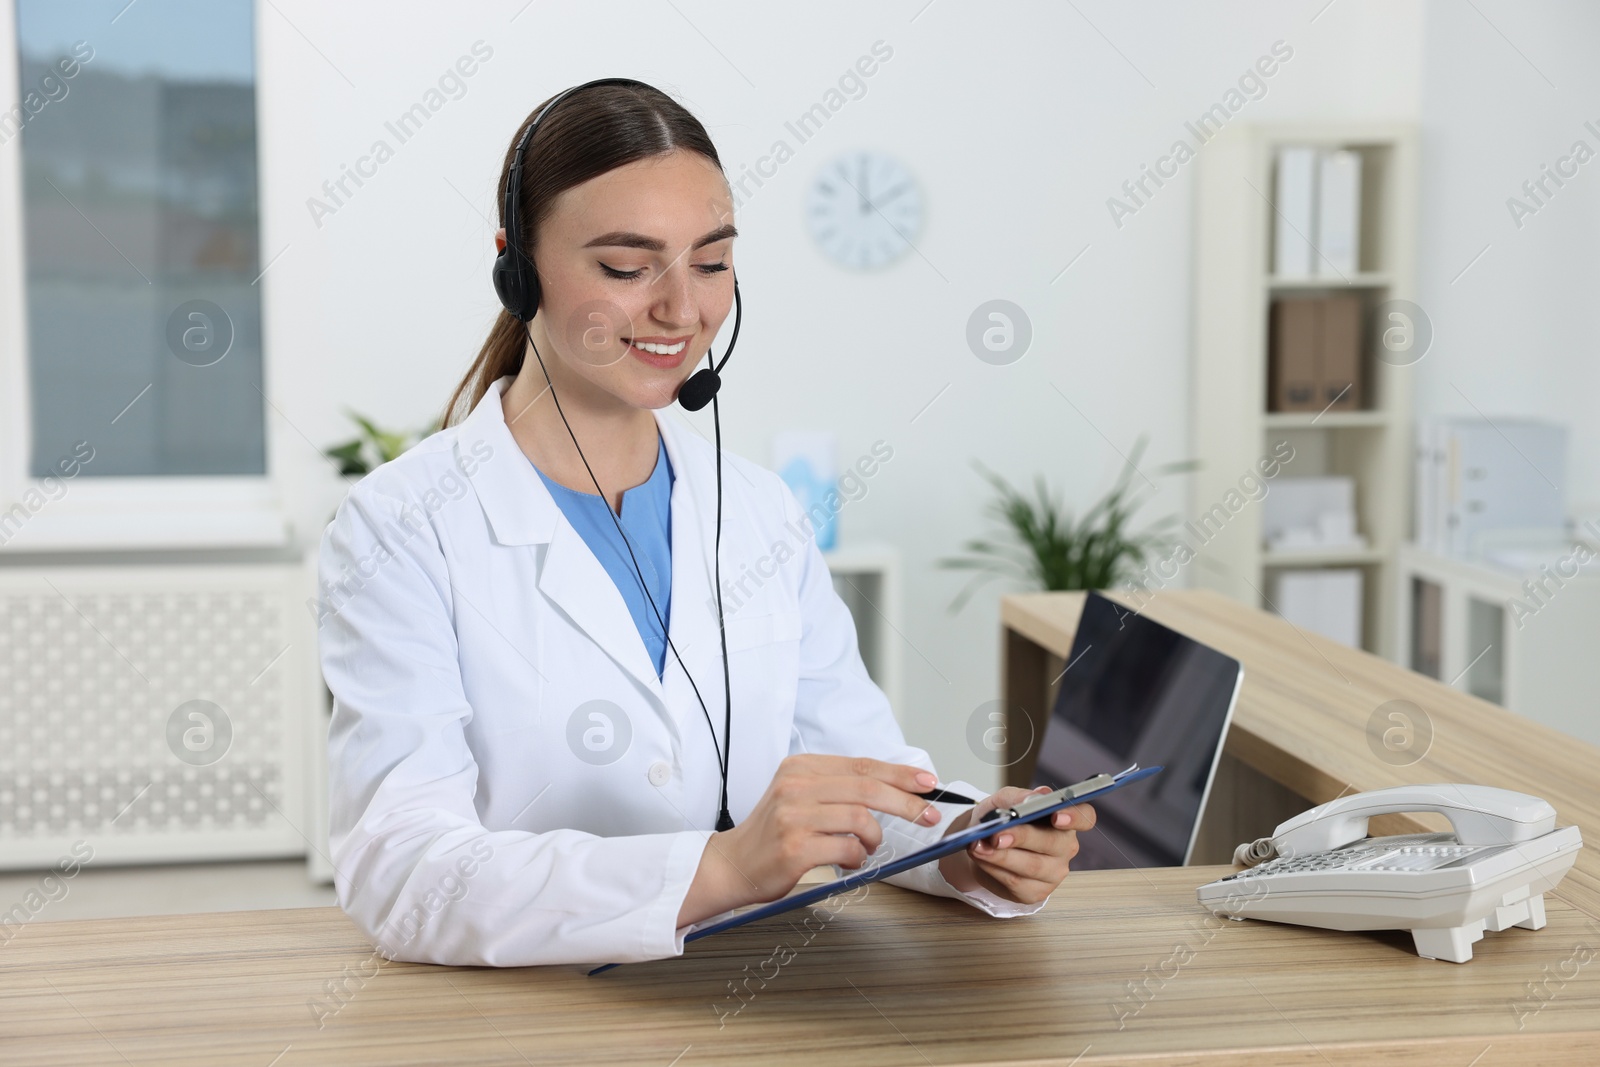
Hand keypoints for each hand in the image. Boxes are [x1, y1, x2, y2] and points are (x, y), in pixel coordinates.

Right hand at [677, 755, 941, 926]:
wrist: (733, 864)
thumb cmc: (774, 833)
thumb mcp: (800, 796)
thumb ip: (838, 788)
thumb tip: (894, 788)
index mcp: (800, 767)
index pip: (862, 765)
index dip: (900, 773)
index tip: (928, 782)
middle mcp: (796, 786)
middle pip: (867, 787)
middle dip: (907, 802)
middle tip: (928, 816)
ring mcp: (794, 816)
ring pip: (861, 819)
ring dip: (875, 838)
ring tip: (869, 847)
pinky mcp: (795, 847)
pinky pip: (847, 849)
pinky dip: (858, 858)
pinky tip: (848, 861)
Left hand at [937, 786, 1095, 904]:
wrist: (983, 843)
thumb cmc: (1001, 819)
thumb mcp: (1004, 801)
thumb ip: (1018, 797)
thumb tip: (1034, 797)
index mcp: (1065, 819)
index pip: (1085, 817)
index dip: (1074, 817)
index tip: (1056, 816)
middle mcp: (1065, 846)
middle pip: (1053, 842)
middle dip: (1022, 837)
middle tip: (997, 836)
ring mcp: (1054, 872)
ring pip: (1032, 866)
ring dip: (1001, 856)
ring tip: (978, 846)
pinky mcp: (1036, 892)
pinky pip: (1016, 883)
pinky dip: (994, 869)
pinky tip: (981, 859)